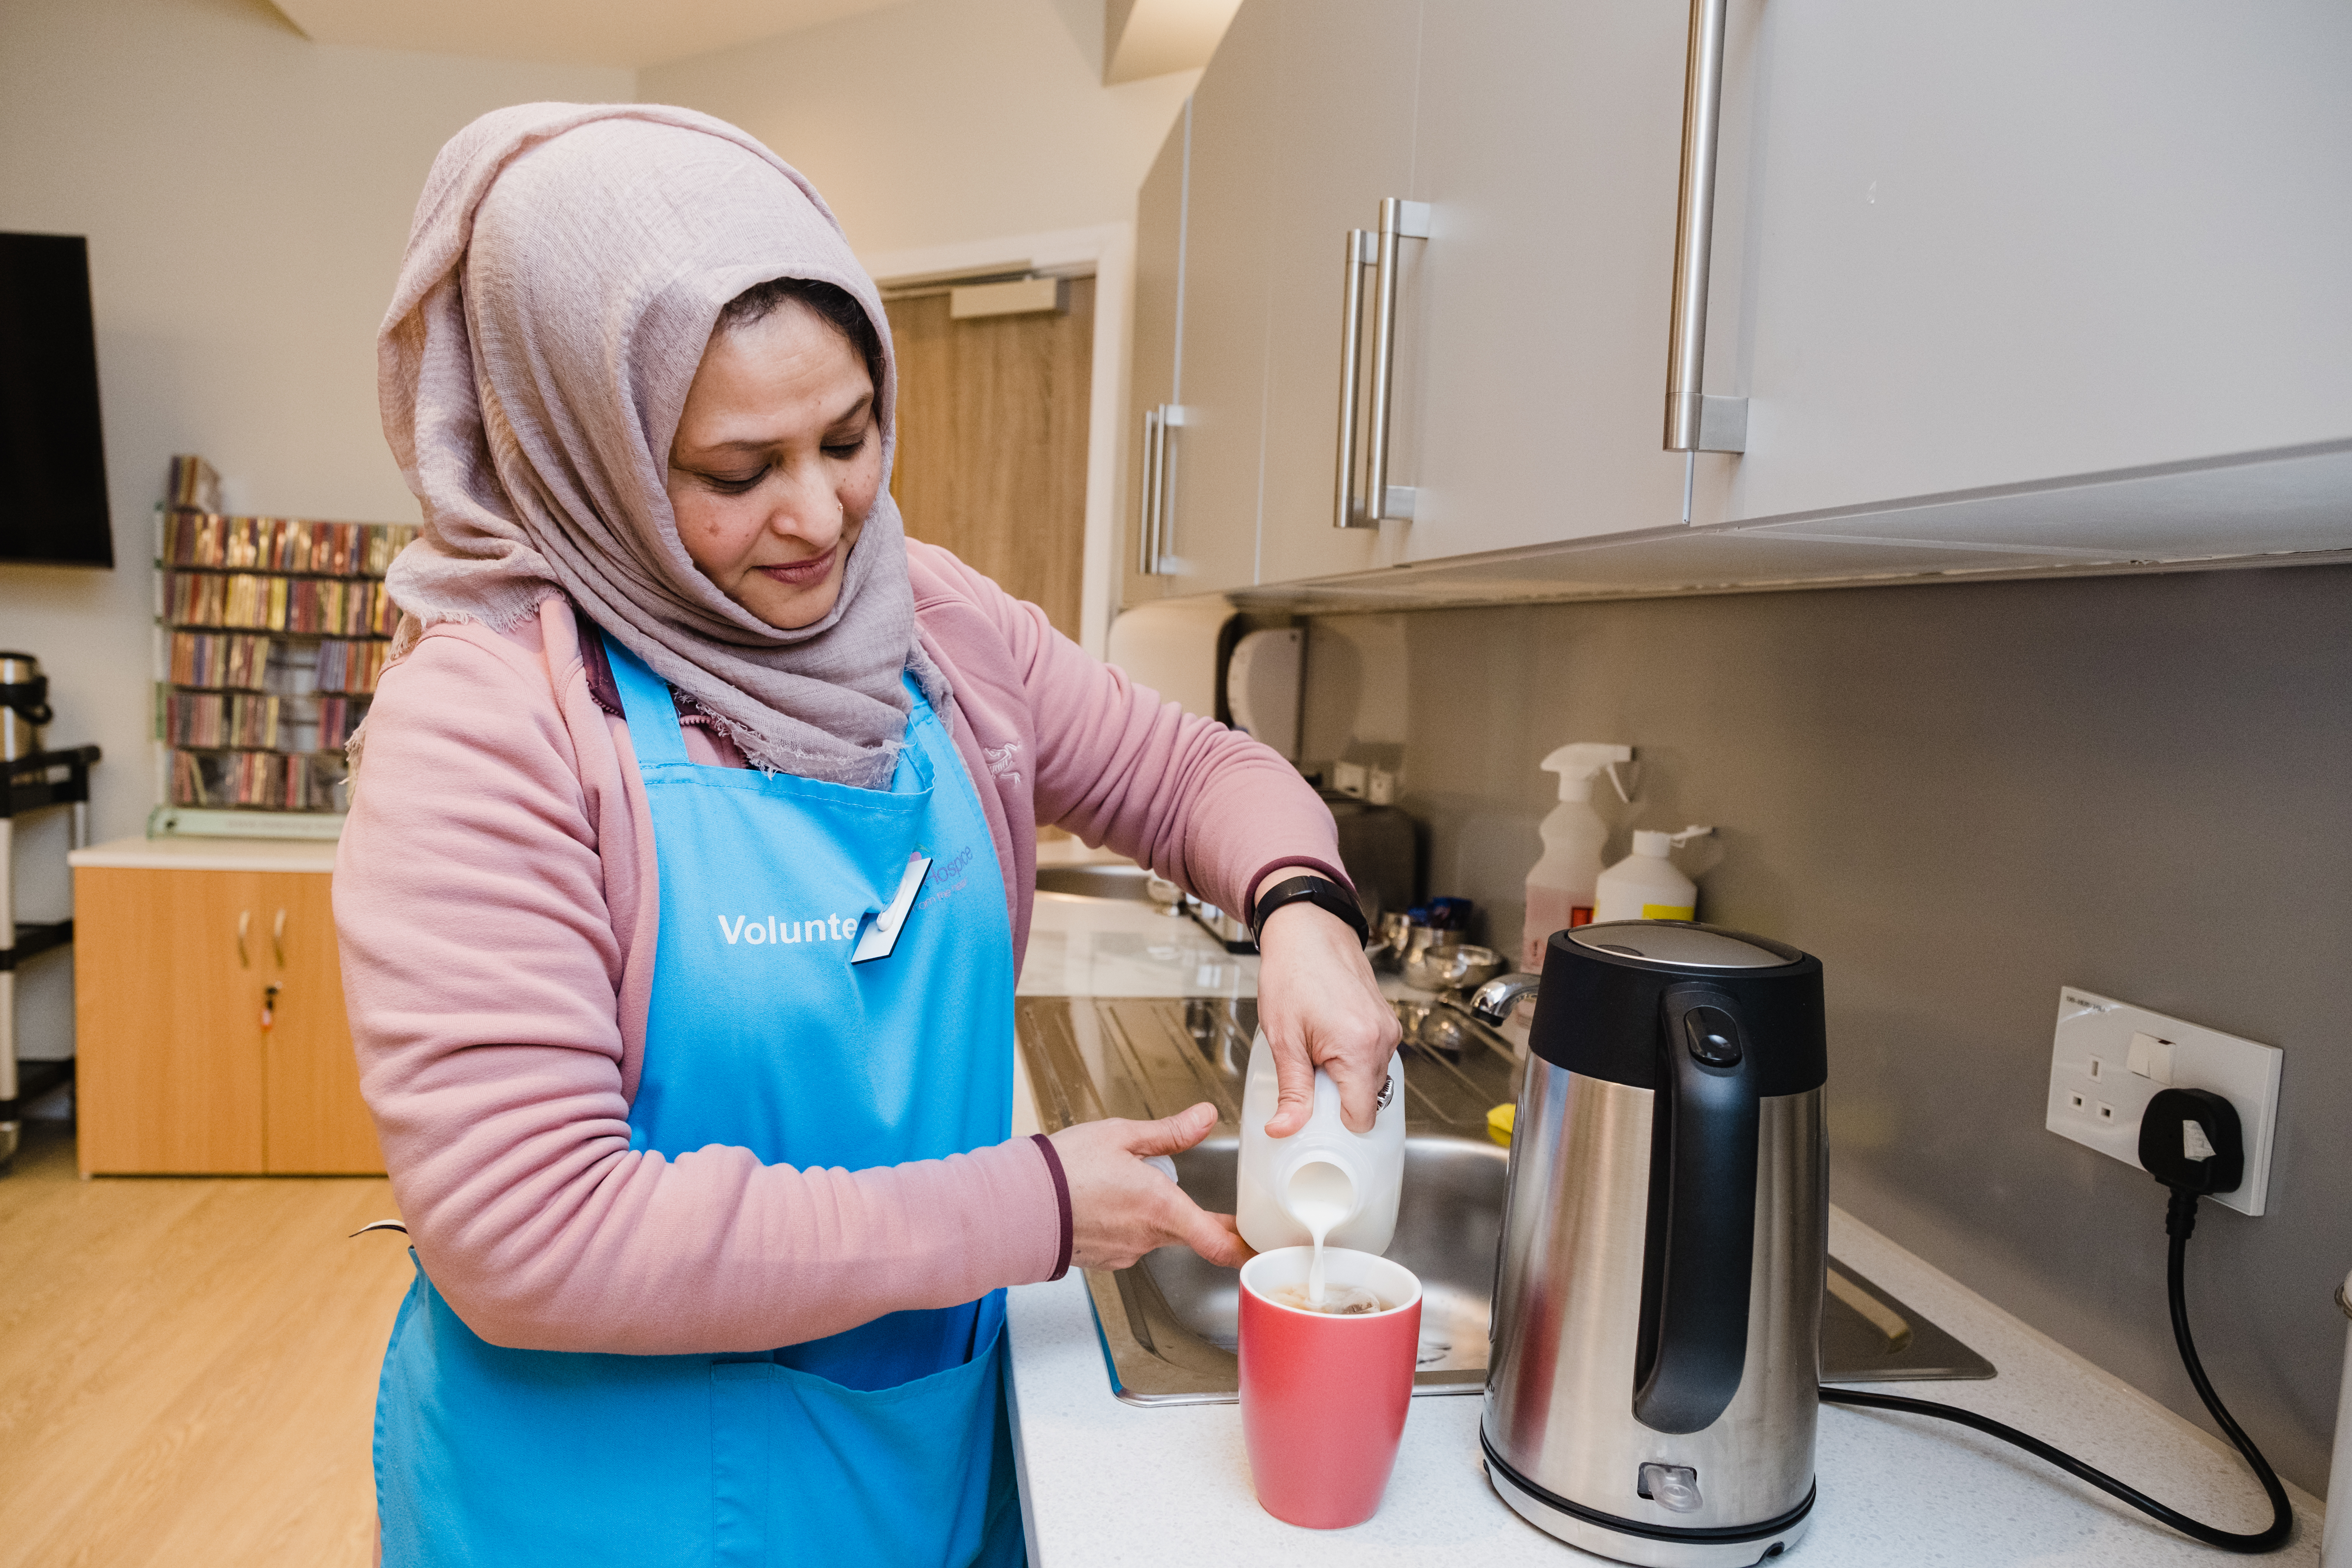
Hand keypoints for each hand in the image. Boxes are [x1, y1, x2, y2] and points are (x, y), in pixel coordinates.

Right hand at [1050, 1103, 1251, 1270]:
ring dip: (1144, 1213)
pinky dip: (1119, 1223)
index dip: (1244, 1247)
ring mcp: (1124, 1253)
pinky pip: (1125, 1241)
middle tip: (1156, 1182)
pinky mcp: (1102, 1260)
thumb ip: (1169, 1133)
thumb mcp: (1121, 1136)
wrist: (1015, 1203)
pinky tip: (1097, 1203)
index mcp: (1161, 1208)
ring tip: (1113, 1185)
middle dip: (1178, 1207)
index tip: (1259, 1245)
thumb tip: (1205, 1117)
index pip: (1219, 1242)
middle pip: (1183, 1230)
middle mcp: (1147, 1238)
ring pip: (1151, 1233)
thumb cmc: (1063, 1171)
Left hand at [1253, 874, 1401, 1135]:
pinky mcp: (1386, 1021)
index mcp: (1359, 1049)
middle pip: (1368, 1100)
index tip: (1314, 1119)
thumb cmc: (1293, 973)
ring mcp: (1388, 1030)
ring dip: (1345, 1078)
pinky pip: (1374, 1057)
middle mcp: (1383, 1040)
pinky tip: (1328, 1040)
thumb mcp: (1283, 1038)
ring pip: (1372, 1079)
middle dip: (1338, 1099)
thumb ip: (1292, 1090)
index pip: (1362, 1117)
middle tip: (1307, 1075)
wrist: (1308, 930)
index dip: (1336, 1126)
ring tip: (1315, 1052)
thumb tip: (1285, 1129)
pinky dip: (1353, 1059)